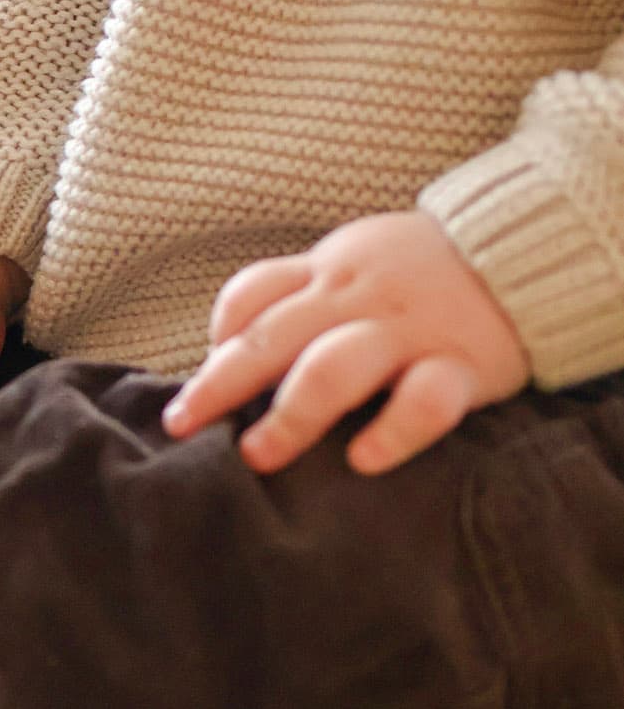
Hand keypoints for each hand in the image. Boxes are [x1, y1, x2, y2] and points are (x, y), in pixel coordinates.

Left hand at [161, 210, 529, 476]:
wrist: (525, 247)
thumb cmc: (417, 269)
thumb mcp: (350, 260)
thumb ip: (298, 296)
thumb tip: (226, 353)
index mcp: (325, 271)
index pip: (251, 295)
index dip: (215, 336)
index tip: (197, 383)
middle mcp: (356, 299)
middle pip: (274, 337)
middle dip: (221, 383)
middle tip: (183, 424)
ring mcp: (408, 331)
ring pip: (335, 367)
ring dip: (290, 412)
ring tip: (258, 454)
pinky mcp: (462, 364)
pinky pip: (425, 401)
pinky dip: (393, 431)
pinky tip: (365, 460)